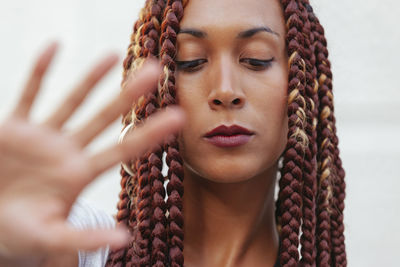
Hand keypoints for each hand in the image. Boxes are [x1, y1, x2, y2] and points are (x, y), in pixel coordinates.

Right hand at [0, 42, 184, 262]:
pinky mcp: (13, 128)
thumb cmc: (20, 234)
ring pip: (72, 101)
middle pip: (105, 118)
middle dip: (129, 95)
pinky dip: (39, 71)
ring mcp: (42, 137)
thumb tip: (125, 240)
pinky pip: (29, 94)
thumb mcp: (52, 238)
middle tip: (157, 69)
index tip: (179, 116)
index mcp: (80, 175)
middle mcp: (67, 151)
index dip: (150, 133)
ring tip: (114, 55)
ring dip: (91, 79)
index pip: (124, 150)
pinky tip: (54, 47)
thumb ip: (85, 238)